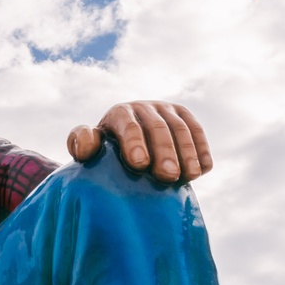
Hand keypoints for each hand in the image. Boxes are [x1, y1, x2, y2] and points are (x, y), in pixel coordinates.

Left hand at [66, 101, 211, 182]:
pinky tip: (203, 170)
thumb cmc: (104, 153)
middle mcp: (144, 107)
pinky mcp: (185, 118)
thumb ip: (81, 144)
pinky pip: (197, 131)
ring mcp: (167, 110)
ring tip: (188, 176)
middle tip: (167, 176)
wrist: (126, 146)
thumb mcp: (89, 150)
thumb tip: (86, 147)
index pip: (128, 124)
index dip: (134, 142)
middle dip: (164, 151)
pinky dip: (202, 149)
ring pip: (180, 128)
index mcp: (119, 113)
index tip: (139, 165)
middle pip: (158, 127)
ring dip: (187, 152)